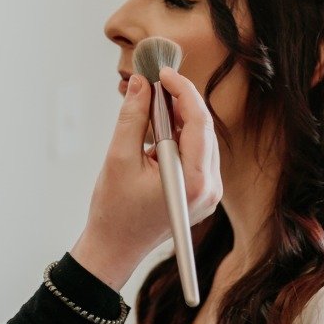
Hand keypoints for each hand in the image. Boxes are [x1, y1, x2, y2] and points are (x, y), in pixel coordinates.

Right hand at [72, 66, 221, 290]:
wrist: (113, 249)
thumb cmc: (114, 213)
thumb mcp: (119, 158)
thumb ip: (133, 117)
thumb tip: (141, 83)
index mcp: (195, 182)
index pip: (199, 123)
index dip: (182, 91)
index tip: (163, 73)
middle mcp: (210, 188)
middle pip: (203, 130)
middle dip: (180, 102)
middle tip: (154, 83)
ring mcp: (208, 193)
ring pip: (200, 140)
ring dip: (178, 118)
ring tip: (150, 104)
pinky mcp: (200, 193)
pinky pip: (195, 155)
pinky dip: (177, 137)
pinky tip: (156, 129)